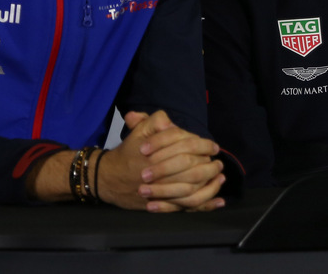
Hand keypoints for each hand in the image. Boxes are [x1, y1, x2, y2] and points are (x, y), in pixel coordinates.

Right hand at [99, 110, 225, 211]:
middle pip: (192, 168)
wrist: (107, 178)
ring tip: (219, 177)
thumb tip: (171, 123)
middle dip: (209, 165)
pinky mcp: (161, 204)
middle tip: (218, 163)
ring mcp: (161, 190)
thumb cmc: (128, 152)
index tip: (213, 147)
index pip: (188, 146)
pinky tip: (218, 201)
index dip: (204, 145)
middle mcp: (160, 172)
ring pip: (191, 188)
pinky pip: (186, 207)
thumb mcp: (139, 130)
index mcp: (157, 152)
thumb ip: (156, 121)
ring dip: (210, 183)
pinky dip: (205, 205)